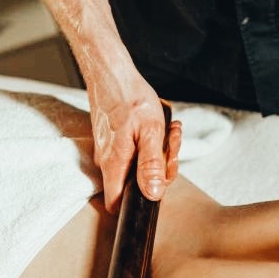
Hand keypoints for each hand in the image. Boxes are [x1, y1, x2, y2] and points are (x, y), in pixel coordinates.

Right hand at [85, 64, 181, 211]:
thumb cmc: (130, 98)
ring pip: (137, 167)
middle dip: (160, 169)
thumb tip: (153, 195)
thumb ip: (151, 165)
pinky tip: (160, 127)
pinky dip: (150, 143)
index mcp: (114, 164)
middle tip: (171, 145)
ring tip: (168, 131)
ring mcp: (109, 152)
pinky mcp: (113, 142)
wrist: (111, 72)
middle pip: (134, 185)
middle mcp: (107, 162)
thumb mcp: (151, 132)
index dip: (139, 203)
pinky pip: (134, 153)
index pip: (117, 205)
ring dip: (159, 153)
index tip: (159, 182)